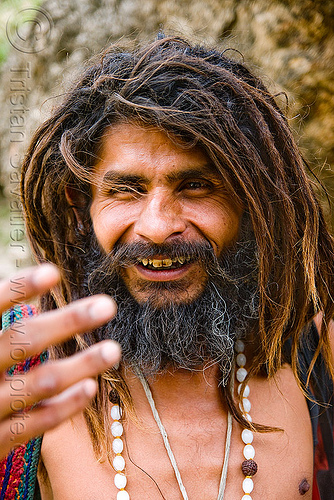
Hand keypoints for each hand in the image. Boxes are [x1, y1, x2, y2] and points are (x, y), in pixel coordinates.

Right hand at [0, 264, 119, 459]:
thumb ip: (2, 323)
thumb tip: (39, 280)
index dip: (19, 288)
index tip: (53, 272)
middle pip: (23, 342)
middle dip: (67, 322)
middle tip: (107, 306)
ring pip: (39, 383)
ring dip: (81, 365)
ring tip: (113, 350)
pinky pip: (36, 423)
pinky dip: (65, 406)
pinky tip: (90, 387)